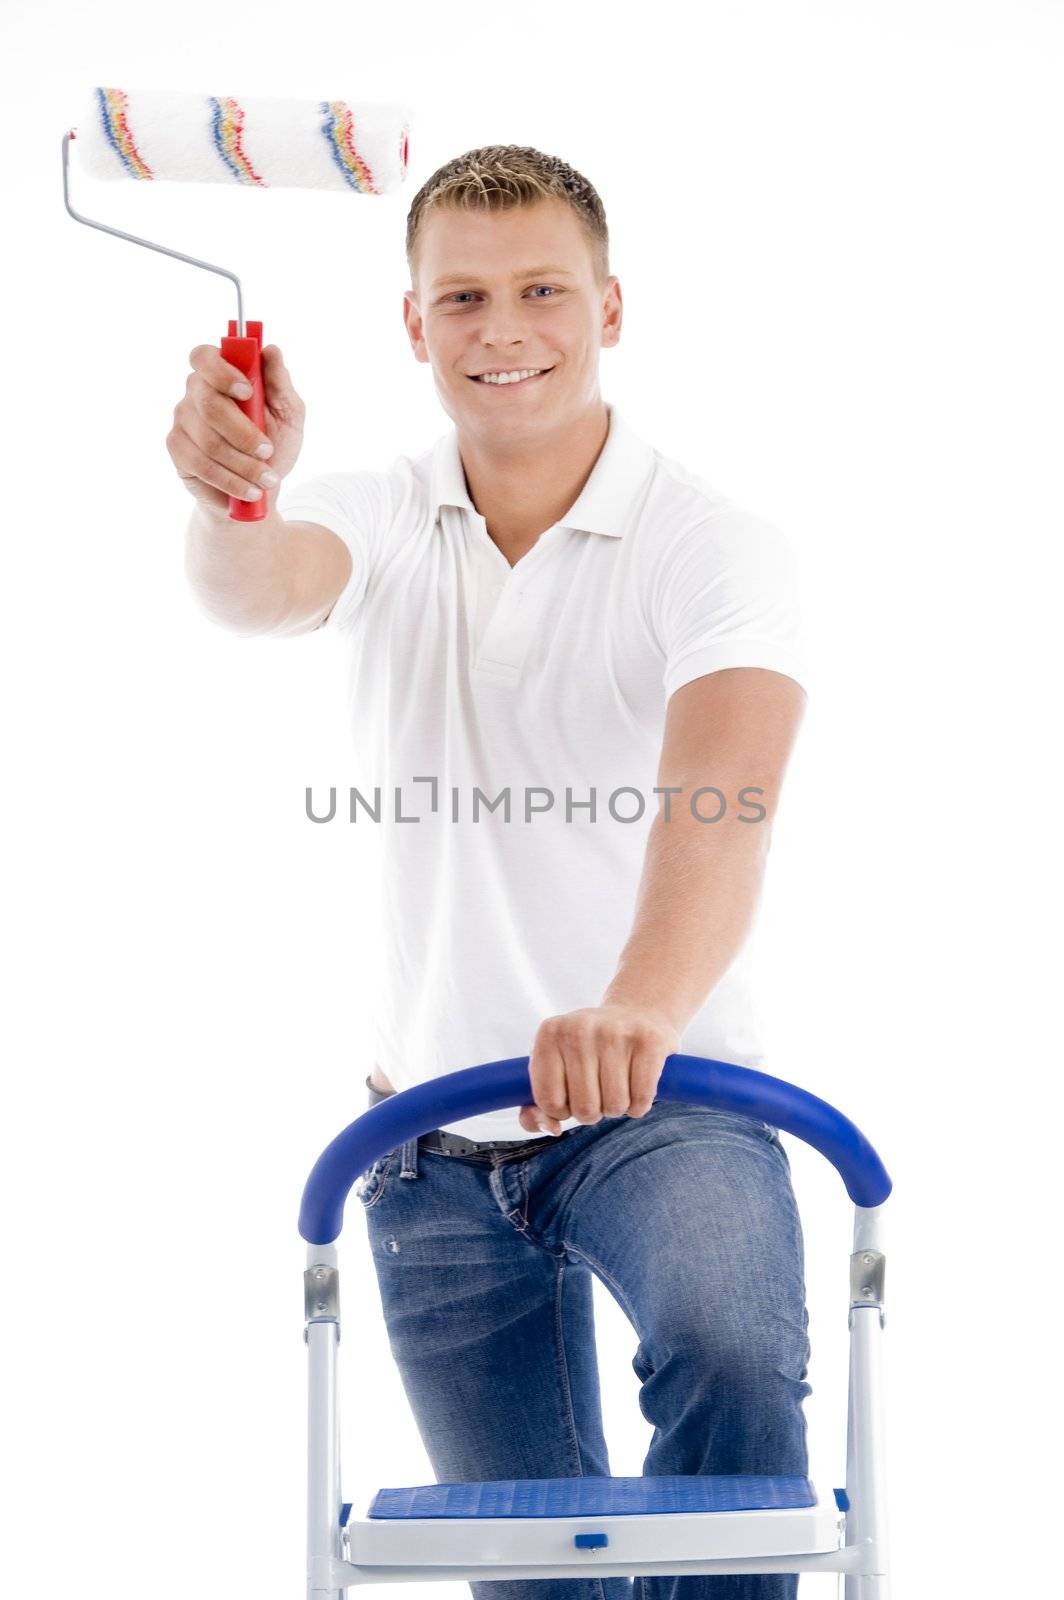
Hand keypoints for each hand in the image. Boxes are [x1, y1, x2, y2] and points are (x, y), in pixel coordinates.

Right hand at [167, 343, 305, 515]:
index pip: (205, 357)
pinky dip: (230, 480)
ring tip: (267, 479)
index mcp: (221, 373)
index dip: (222, 372)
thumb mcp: (288, 415)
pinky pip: (200, 463)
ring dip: (243, 464)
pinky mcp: (177, 448)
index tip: (247, 392)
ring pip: (208, 439)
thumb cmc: (275, 444)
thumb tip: (272, 350)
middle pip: (209, 403)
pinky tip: (249, 490)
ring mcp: (182, 419)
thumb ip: (280, 384)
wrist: (259, 488)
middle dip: (243, 432)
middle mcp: (196, 391)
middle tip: (268, 451)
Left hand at [518, 1004, 679, 1135]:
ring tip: (617, 1086)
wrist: (637, 1014)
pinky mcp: (649, 1041)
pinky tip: (636, 1087)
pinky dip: (639, 1105)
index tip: (570, 1097)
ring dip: (617, 1108)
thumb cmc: (590, 1050)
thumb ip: (540, 1106)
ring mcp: (615, 1032)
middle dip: (593, 1112)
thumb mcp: (557, 1066)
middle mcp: (579, 1028)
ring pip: (614, 1107)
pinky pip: (641, 1100)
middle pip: (584, 1108)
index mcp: (550, 1033)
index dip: (561, 1110)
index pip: (548, 1101)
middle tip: (598, 1092)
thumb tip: (552, 1129)